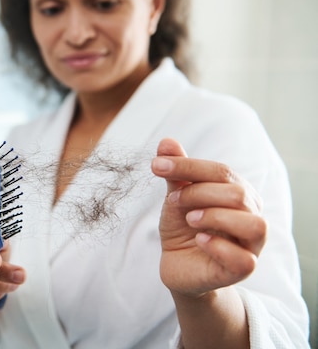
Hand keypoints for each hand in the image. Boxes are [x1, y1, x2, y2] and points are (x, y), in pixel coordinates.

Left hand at [151, 138, 266, 297]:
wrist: (177, 264)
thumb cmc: (182, 227)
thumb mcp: (176, 197)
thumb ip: (176, 173)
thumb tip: (166, 141)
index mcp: (240, 193)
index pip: (222, 172)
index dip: (188, 166)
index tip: (156, 166)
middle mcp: (252, 216)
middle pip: (237, 194)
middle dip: (199, 193)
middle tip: (174, 201)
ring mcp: (251, 245)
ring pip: (253, 224)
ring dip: (216, 217)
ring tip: (190, 219)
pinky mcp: (242, 270)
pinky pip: (245, 260)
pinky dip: (219, 246)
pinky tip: (199, 240)